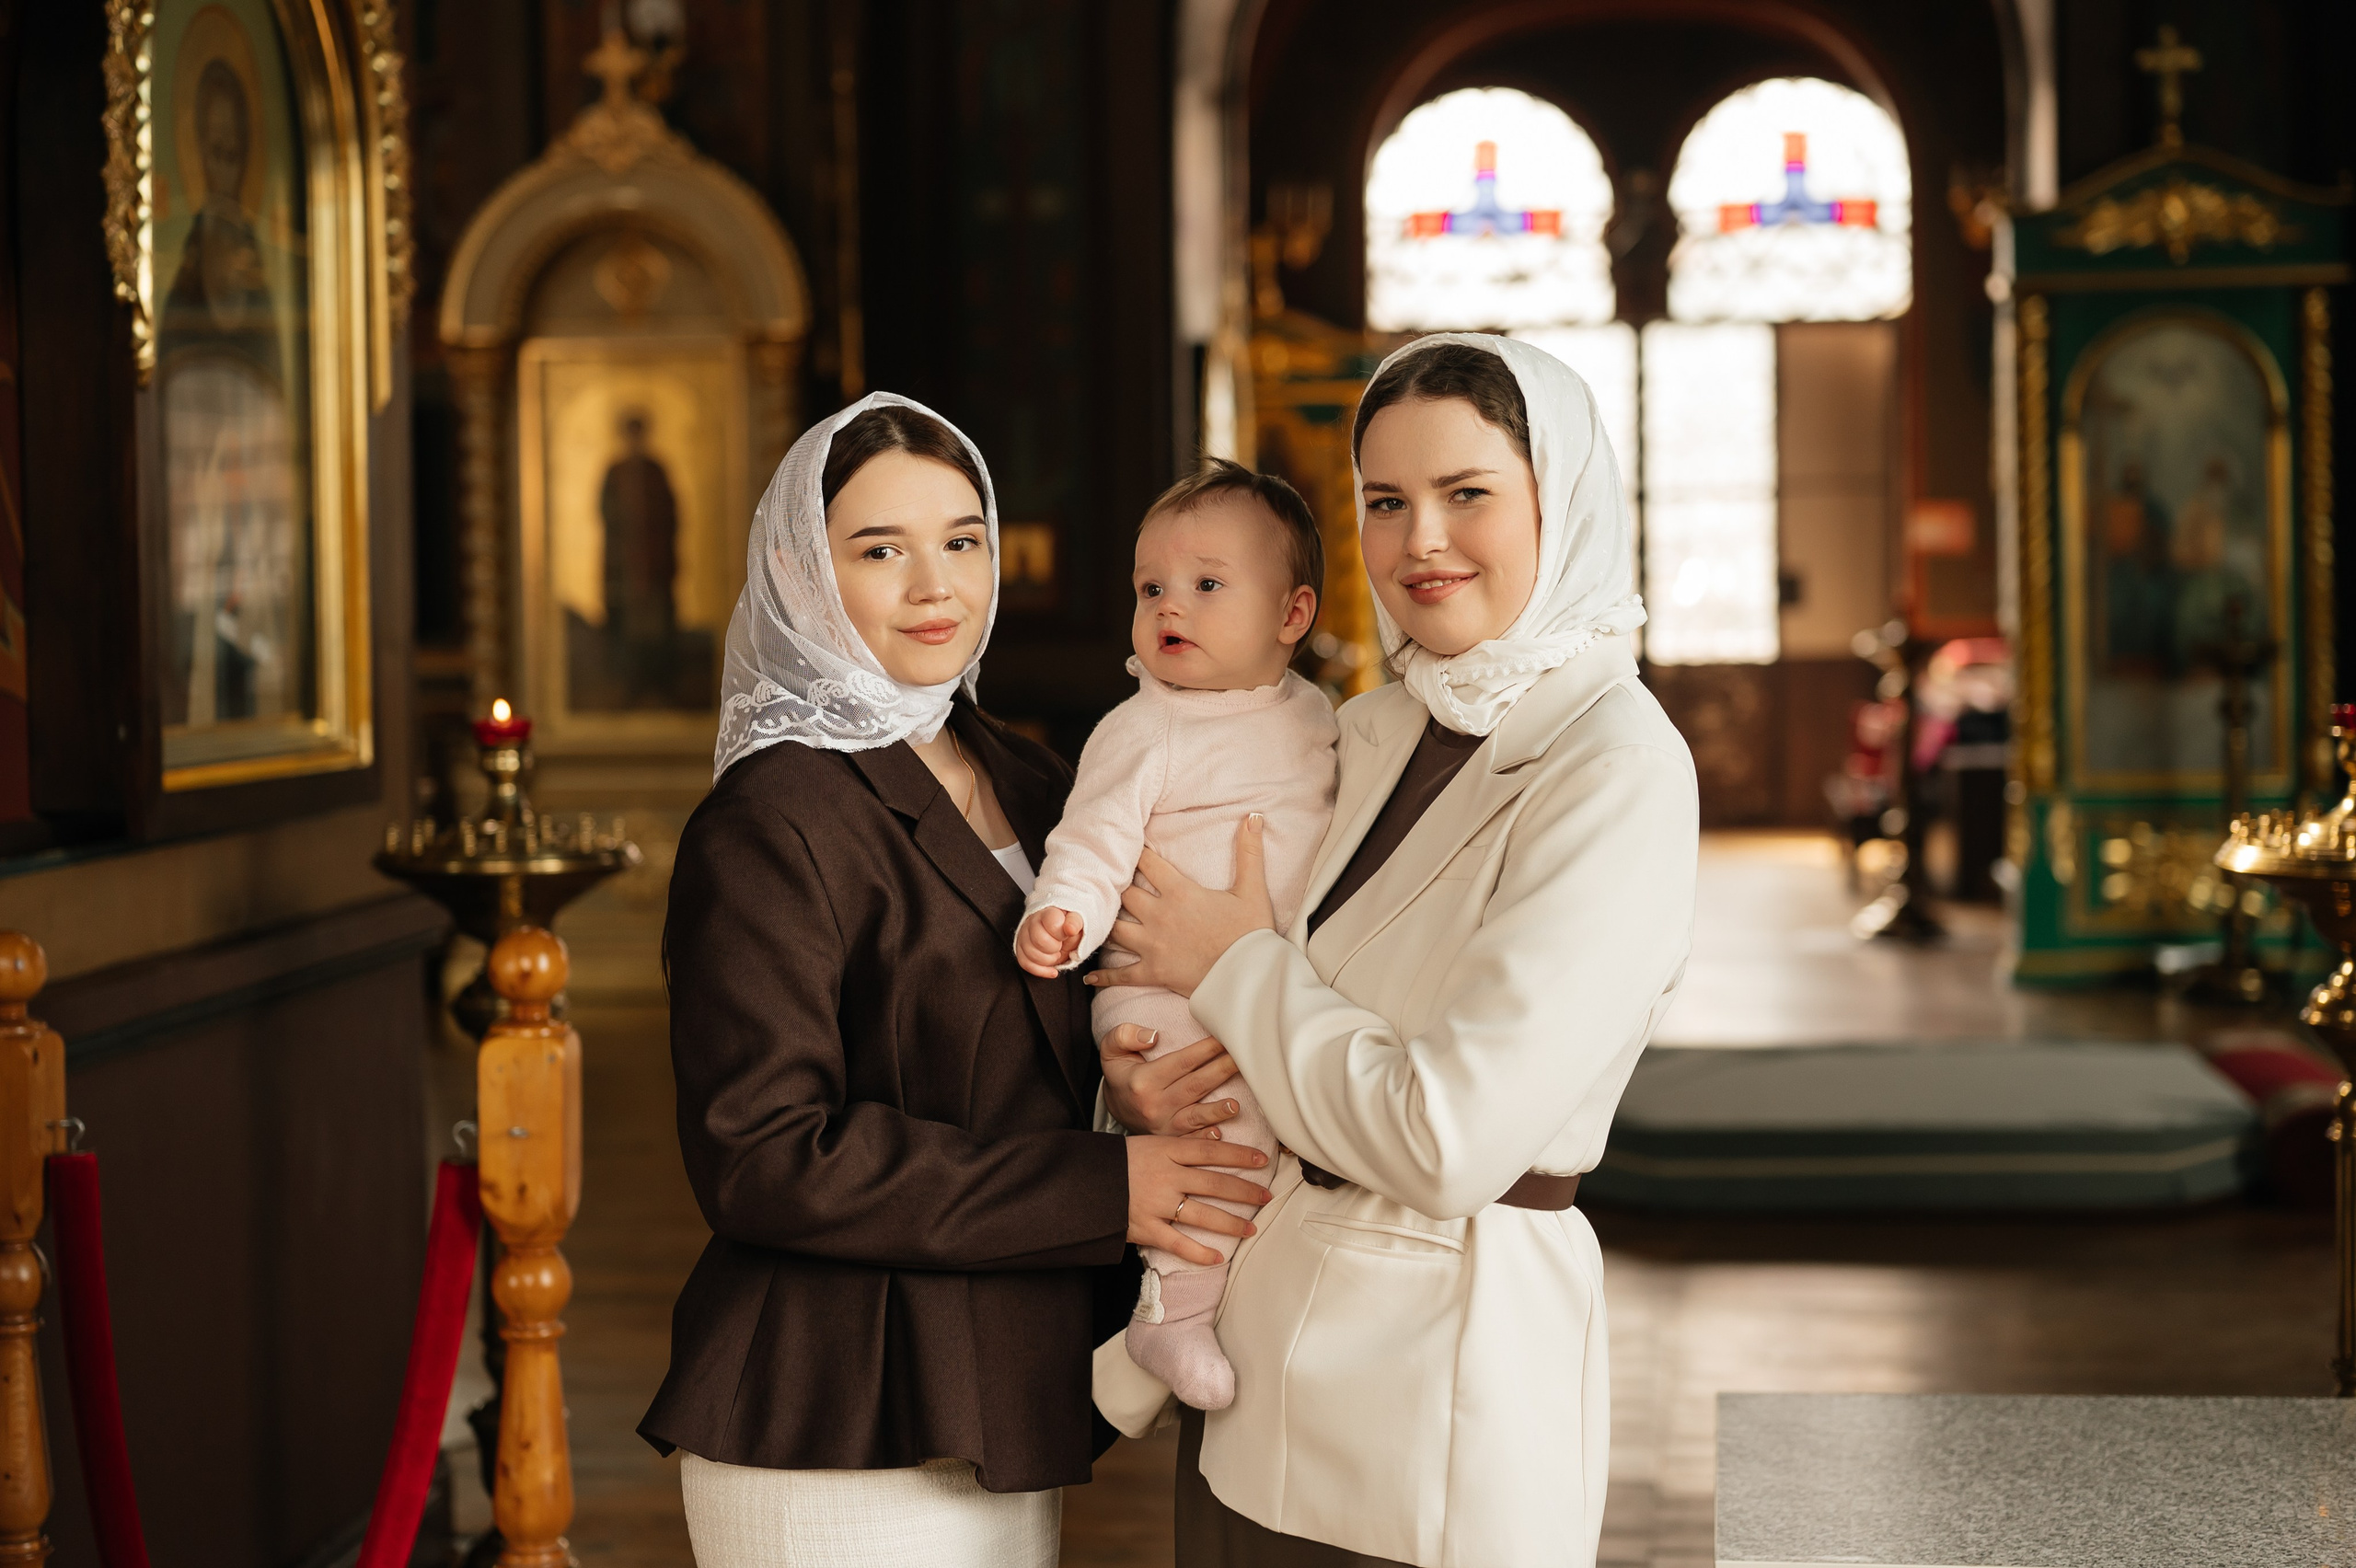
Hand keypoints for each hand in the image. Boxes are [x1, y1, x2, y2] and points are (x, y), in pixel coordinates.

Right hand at [1016, 907, 1082, 978]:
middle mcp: (1032, 923)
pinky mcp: (1021, 950)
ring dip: (1049, 960)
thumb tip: (1070, 929)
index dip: (1062, 933)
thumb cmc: (1066, 925)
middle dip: (1055, 947)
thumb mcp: (1076, 921)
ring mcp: (1024, 936)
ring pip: (1031, 954)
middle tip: (1060, 944)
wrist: (1058, 929)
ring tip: (1056, 953)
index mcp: (1047, 913)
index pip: (1052, 923)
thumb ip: (1075, 922)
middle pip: (1039, 940)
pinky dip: (1041, 970)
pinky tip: (1052, 970)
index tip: (1067, 934)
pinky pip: (1025, 964)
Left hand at [1085, 815, 1274, 997]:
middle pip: (1124, 893)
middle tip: (1105, 881)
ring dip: (1104, 923)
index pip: (1148, 863)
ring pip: (1114, 929)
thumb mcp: (1252, 889)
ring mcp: (1152, 945)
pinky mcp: (1153, 972)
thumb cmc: (1252, 934)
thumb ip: (1249, 852)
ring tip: (1092, 919)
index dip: (1136, 853)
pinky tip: (1088, 975)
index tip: (1127, 848)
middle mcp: (1159, 915)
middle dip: (1116, 886)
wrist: (1250, 978)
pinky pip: (1121, 974)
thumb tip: (1254, 817)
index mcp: (1180, 892)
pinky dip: (1103, 975)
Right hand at [1100, 1024, 1242, 1135]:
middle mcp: (1154, 1105)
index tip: (1225, 1038)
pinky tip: (1219, 1135)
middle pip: (1194, 1086)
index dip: (1205, 1050)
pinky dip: (1204, 1139)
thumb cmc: (1121, 1074)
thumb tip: (1152, 1036)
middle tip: (1244, 1060)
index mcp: (1143, 1081)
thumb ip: (1124, 1036)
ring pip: (1195, 1117)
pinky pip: (1190, 1141)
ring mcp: (1164, 1125)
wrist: (1116, 1109)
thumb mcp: (1111, 1050)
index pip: (1181, 1062)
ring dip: (1217, 1111)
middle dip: (1221, 1071)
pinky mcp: (1171, 1141)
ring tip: (1236, 1104)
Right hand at [1127, 1135, 1270, 1267]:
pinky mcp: (1146, 1228)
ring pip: (1203, 1214)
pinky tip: (1217, 1257)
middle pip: (1215, 1183)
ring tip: (1251, 1229)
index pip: (1211, 1150)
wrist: (1081, 1182)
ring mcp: (1156, 1203)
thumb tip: (1215, 1140)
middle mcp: (1166, 1176)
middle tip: (1267, 1196)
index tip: (1263, 1159)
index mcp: (1166, 1150)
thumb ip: (1180, 1146)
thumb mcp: (1148, 1143)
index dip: (1239, 1155)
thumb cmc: (1117, 1161)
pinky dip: (1199, 1252)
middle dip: (1245, 1191)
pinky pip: (1178, 1243)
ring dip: (1231, 1223)